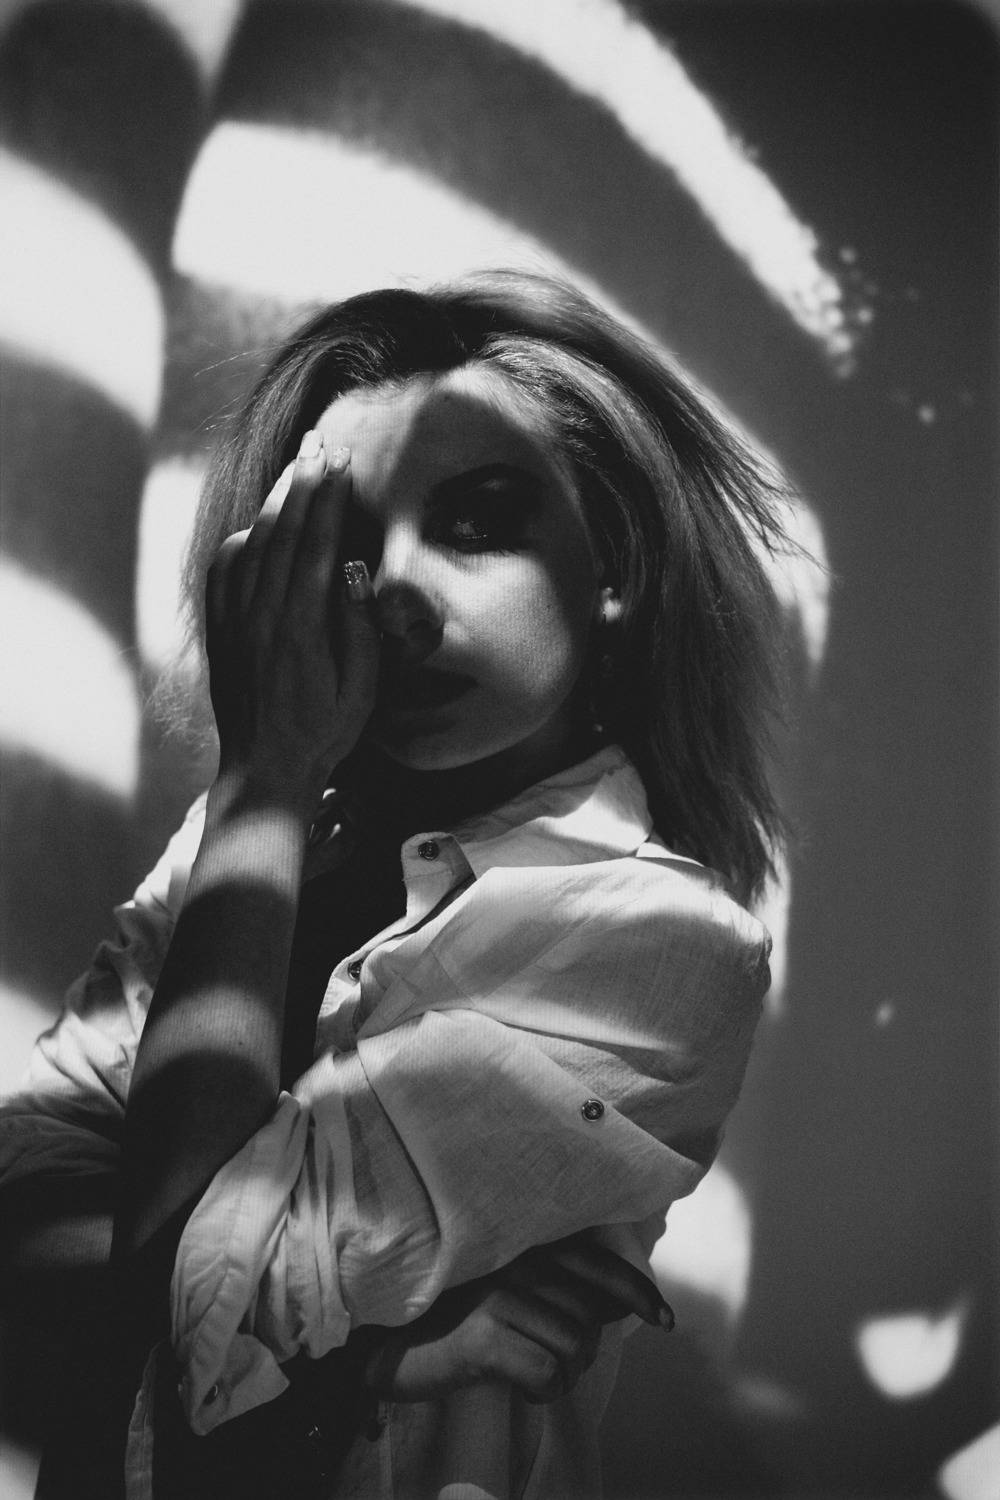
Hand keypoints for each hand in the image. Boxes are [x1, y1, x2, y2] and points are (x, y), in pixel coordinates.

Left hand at [205, 431, 379, 802]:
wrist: (265, 770)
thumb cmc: (324, 732)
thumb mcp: (361, 688)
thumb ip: (358, 627)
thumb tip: (353, 571)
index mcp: (301, 630)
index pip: (314, 546)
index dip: (327, 500)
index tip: (340, 463)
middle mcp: (261, 618)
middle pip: (282, 533)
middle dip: (302, 483)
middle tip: (320, 444)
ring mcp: (235, 623)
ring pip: (253, 544)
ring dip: (276, 502)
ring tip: (297, 467)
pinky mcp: (220, 631)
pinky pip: (224, 571)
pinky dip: (241, 540)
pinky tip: (258, 524)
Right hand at [360, 1232, 673, 1404]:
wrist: (389, 1344)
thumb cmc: (458, 1320)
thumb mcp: (513, 1296)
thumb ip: (565, 1290)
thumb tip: (628, 1303)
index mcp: (526, 1245)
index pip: (599, 1264)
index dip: (637, 1292)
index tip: (665, 1320)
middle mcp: (516, 1261)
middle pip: (589, 1320)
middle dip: (579, 1353)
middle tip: (543, 1360)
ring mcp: (498, 1295)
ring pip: (574, 1348)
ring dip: (559, 1374)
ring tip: (525, 1370)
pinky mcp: (483, 1335)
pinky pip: (547, 1373)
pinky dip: (540, 1390)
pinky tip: (517, 1384)